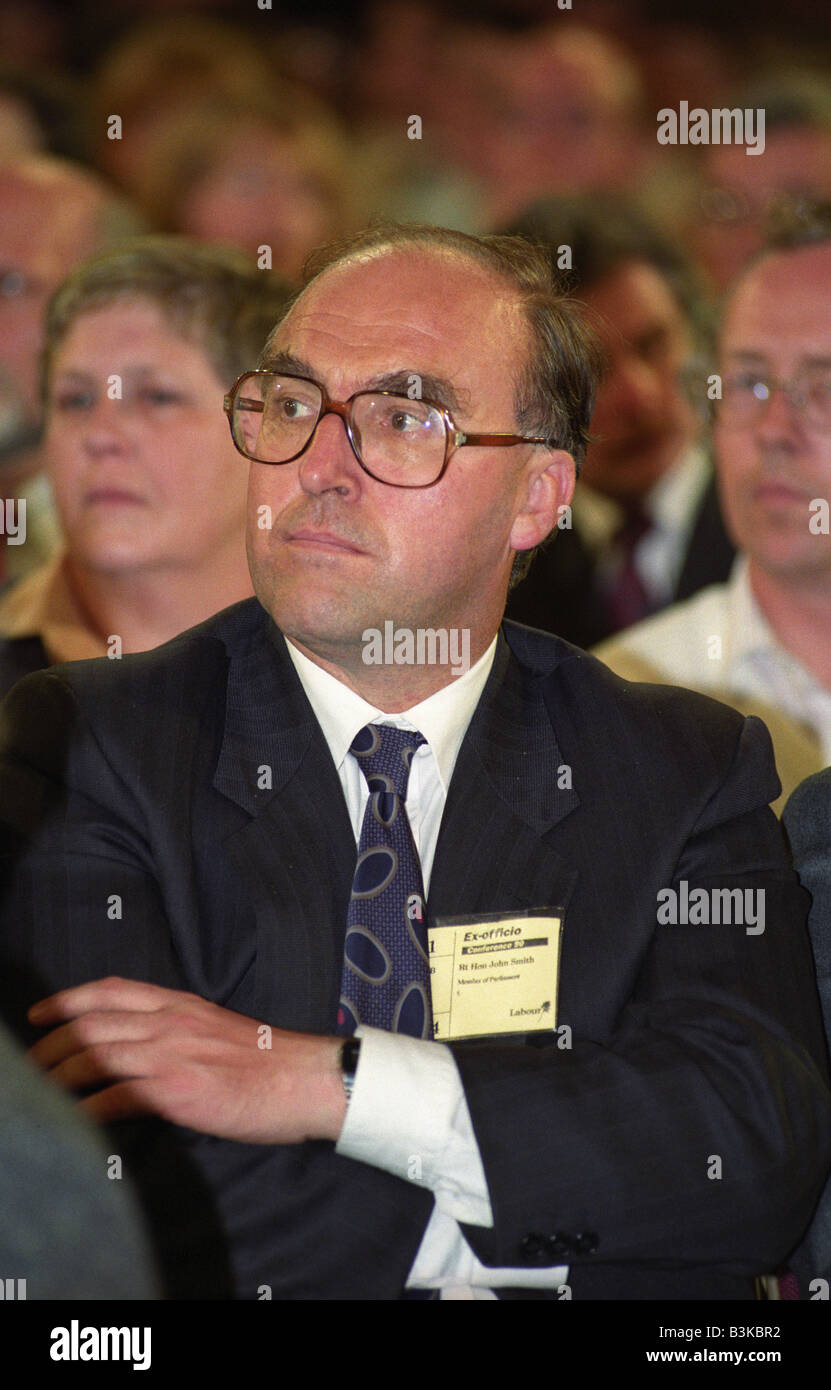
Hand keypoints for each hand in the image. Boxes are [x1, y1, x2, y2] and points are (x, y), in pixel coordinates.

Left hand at [27, 977, 346, 1143]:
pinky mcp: (177, 1090)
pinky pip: (116, 1096)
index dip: (68, 999)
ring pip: (96, 1055)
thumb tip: (145, 1051)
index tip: (39, 1013)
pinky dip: (88, 1109)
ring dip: (59, 1075)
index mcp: (181, 1005)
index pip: (111, 990)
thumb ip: (179, 1033)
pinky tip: (75, 1120)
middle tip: (30, 1062)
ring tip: (41, 1090)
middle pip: (93, 1024)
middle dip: (52, 1043)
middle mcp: (171, 1022)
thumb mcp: (217, 1030)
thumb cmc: (270, 1062)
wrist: (306, 1079)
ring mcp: (172, 1054)